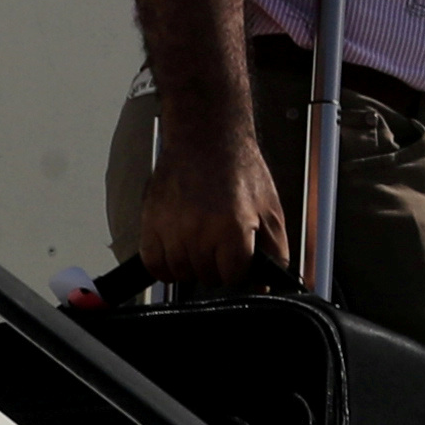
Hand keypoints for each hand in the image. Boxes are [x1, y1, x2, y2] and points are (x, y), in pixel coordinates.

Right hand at [129, 111, 289, 284]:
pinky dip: (164, 266)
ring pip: (181, 273)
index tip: (239, 261)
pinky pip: (153, 264)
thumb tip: (264, 283)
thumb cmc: (239, 171)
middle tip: (221, 248)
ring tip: (202, 246)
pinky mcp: (150, 223)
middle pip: (207, 277)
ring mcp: (171, 228)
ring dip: (192, 267)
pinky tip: (178, 253)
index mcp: (232, 228)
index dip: (239, 271)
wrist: (206, 141)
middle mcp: (199, 231)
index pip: (233, 277)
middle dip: (218, 268)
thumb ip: (274, 251)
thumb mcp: (271, 210)